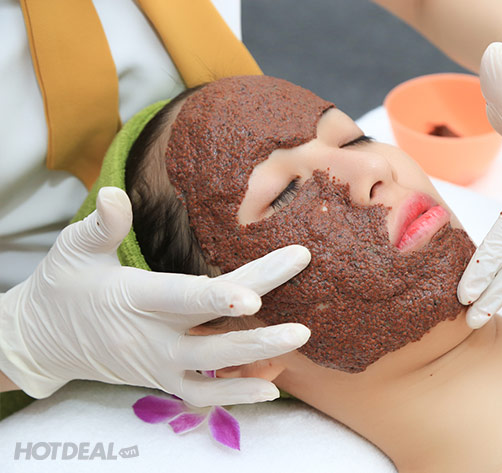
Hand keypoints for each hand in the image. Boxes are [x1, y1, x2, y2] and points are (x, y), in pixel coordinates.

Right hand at [0, 187, 310, 405]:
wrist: (41, 340)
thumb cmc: (63, 286)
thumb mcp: (73, 250)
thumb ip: (102, 226)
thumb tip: (114, 193)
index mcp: (132, 299)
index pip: (182, 299)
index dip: (219, 299)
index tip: (257, 297)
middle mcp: (148, 339)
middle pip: (211, 337)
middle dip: (259, 334)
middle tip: (305, 326)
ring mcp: (156, 366)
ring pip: (212, 371)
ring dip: (256, 360)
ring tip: (298, 342)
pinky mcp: (160, 381)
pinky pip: (200, 396)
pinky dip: (235, 395)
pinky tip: (272, 386)